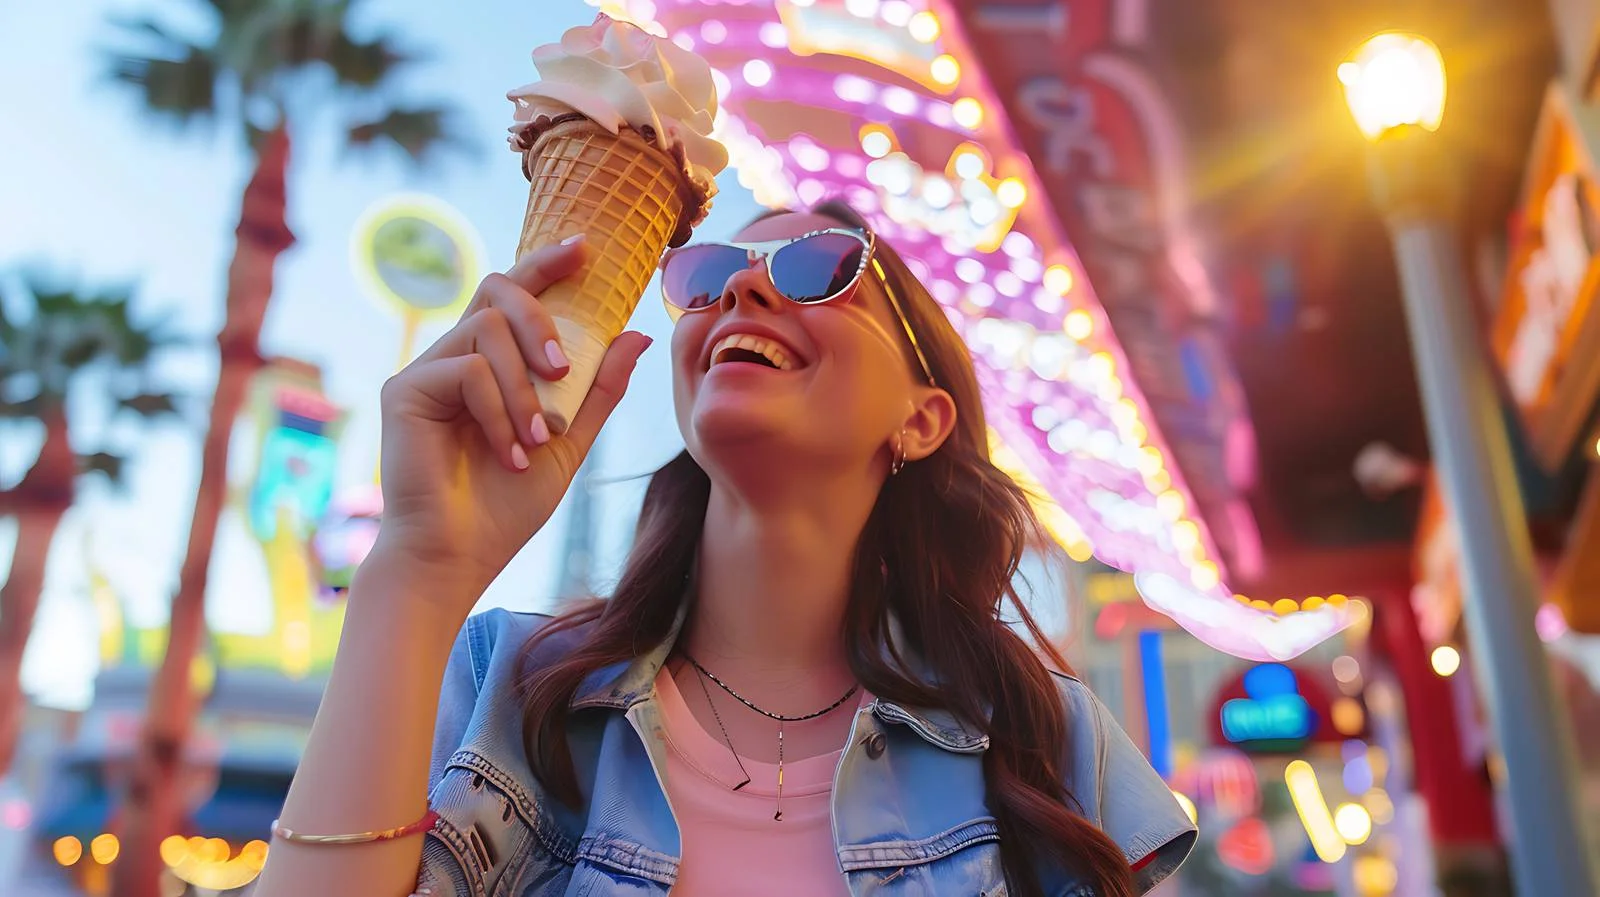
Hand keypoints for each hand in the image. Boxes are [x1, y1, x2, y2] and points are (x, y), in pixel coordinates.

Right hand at [371, 237, 651, 601]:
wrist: (459, 557)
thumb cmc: (506, 507)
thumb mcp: (569, 442)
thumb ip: (598, 389)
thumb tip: (636, 333)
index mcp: (490, 365)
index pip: (513, 295)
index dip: (545, 264)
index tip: (585, 250)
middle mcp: (454, 358)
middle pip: (497, 292)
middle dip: (540, 319)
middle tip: (562, 370)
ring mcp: (426, 372)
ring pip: (487, 330)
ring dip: (525, 387)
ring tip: (536, 439)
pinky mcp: (405, 390)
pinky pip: (467, 370)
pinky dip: (499, 410)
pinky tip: (508, 453)